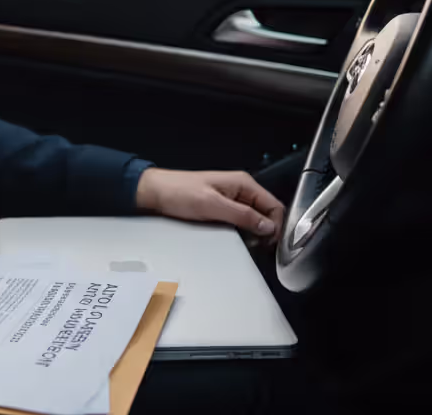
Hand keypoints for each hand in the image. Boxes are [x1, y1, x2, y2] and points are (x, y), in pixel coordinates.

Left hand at [135, 168, 284, 242]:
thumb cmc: (180, 193)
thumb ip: (242, 215)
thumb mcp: (212, 205)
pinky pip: (240, 221)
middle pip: (266, 213)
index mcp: (243, 183)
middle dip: (266, 231)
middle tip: (258, 248)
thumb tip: (269, 227)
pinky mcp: (221, 208)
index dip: (277, 226)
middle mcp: (241, 190)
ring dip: (254, 233)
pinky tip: (237, 240)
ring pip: (254, 219)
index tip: (270, 244)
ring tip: (248, 245)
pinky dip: (242, 231)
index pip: (274, 205)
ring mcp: (231, 199)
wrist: (154, 192)